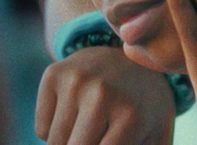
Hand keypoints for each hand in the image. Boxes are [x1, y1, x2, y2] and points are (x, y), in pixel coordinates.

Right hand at [35, 46, 176, 144]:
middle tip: (96, 138)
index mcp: (131, 116)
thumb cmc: (145, 111)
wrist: (132, 59)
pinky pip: (42, 129)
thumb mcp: (155, 139)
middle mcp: (101, 94)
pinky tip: (75, 116)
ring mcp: (74, 81)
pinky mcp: (53, 74)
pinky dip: (53, 133)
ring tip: (90, 133)